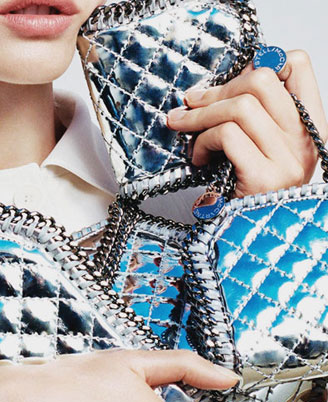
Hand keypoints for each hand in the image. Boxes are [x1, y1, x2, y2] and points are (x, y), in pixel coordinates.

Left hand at [167, 50, 327, 196]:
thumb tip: (213, 89)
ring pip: (240, 105)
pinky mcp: (264, 178)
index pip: (298, 66)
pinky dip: (202, 141)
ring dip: (200, 116)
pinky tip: (197, 158)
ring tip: (186, 133)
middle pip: (262, 80)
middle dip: (215, 90)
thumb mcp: (256, 151)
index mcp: (309, 129)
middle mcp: (305, 142)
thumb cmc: (246, 197)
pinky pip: (227, 135)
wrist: (248, 244)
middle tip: (190, 104)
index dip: (259, 63)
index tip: (229, 85)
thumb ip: (250, 121)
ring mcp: (288, 161)